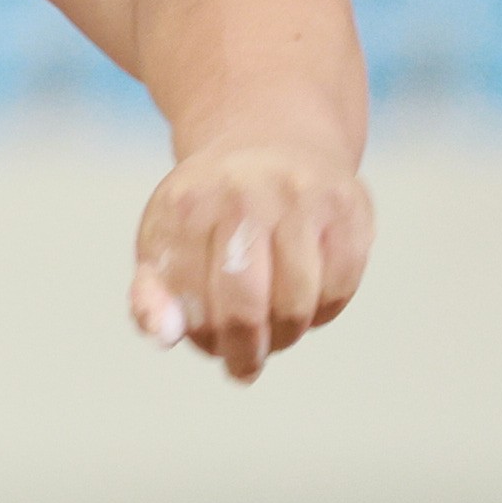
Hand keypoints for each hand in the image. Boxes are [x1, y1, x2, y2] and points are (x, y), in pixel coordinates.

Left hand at [128, 143, 372, 381]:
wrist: (270, 138)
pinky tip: (308, 307)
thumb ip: (151, 296)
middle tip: (246, 364)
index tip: (211, 349)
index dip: (202, 338)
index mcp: (185, 205)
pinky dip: (324, 312)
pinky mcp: (349, 206)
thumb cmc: (210, 211)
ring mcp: (301, 197)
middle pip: (245, 304)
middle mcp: (243, 195)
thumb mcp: (166, 242)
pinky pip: (340, 287)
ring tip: (276, 336)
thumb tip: (165, 337)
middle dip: (245, 349)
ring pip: (296, 302)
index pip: (190, 300)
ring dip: (285, 335)